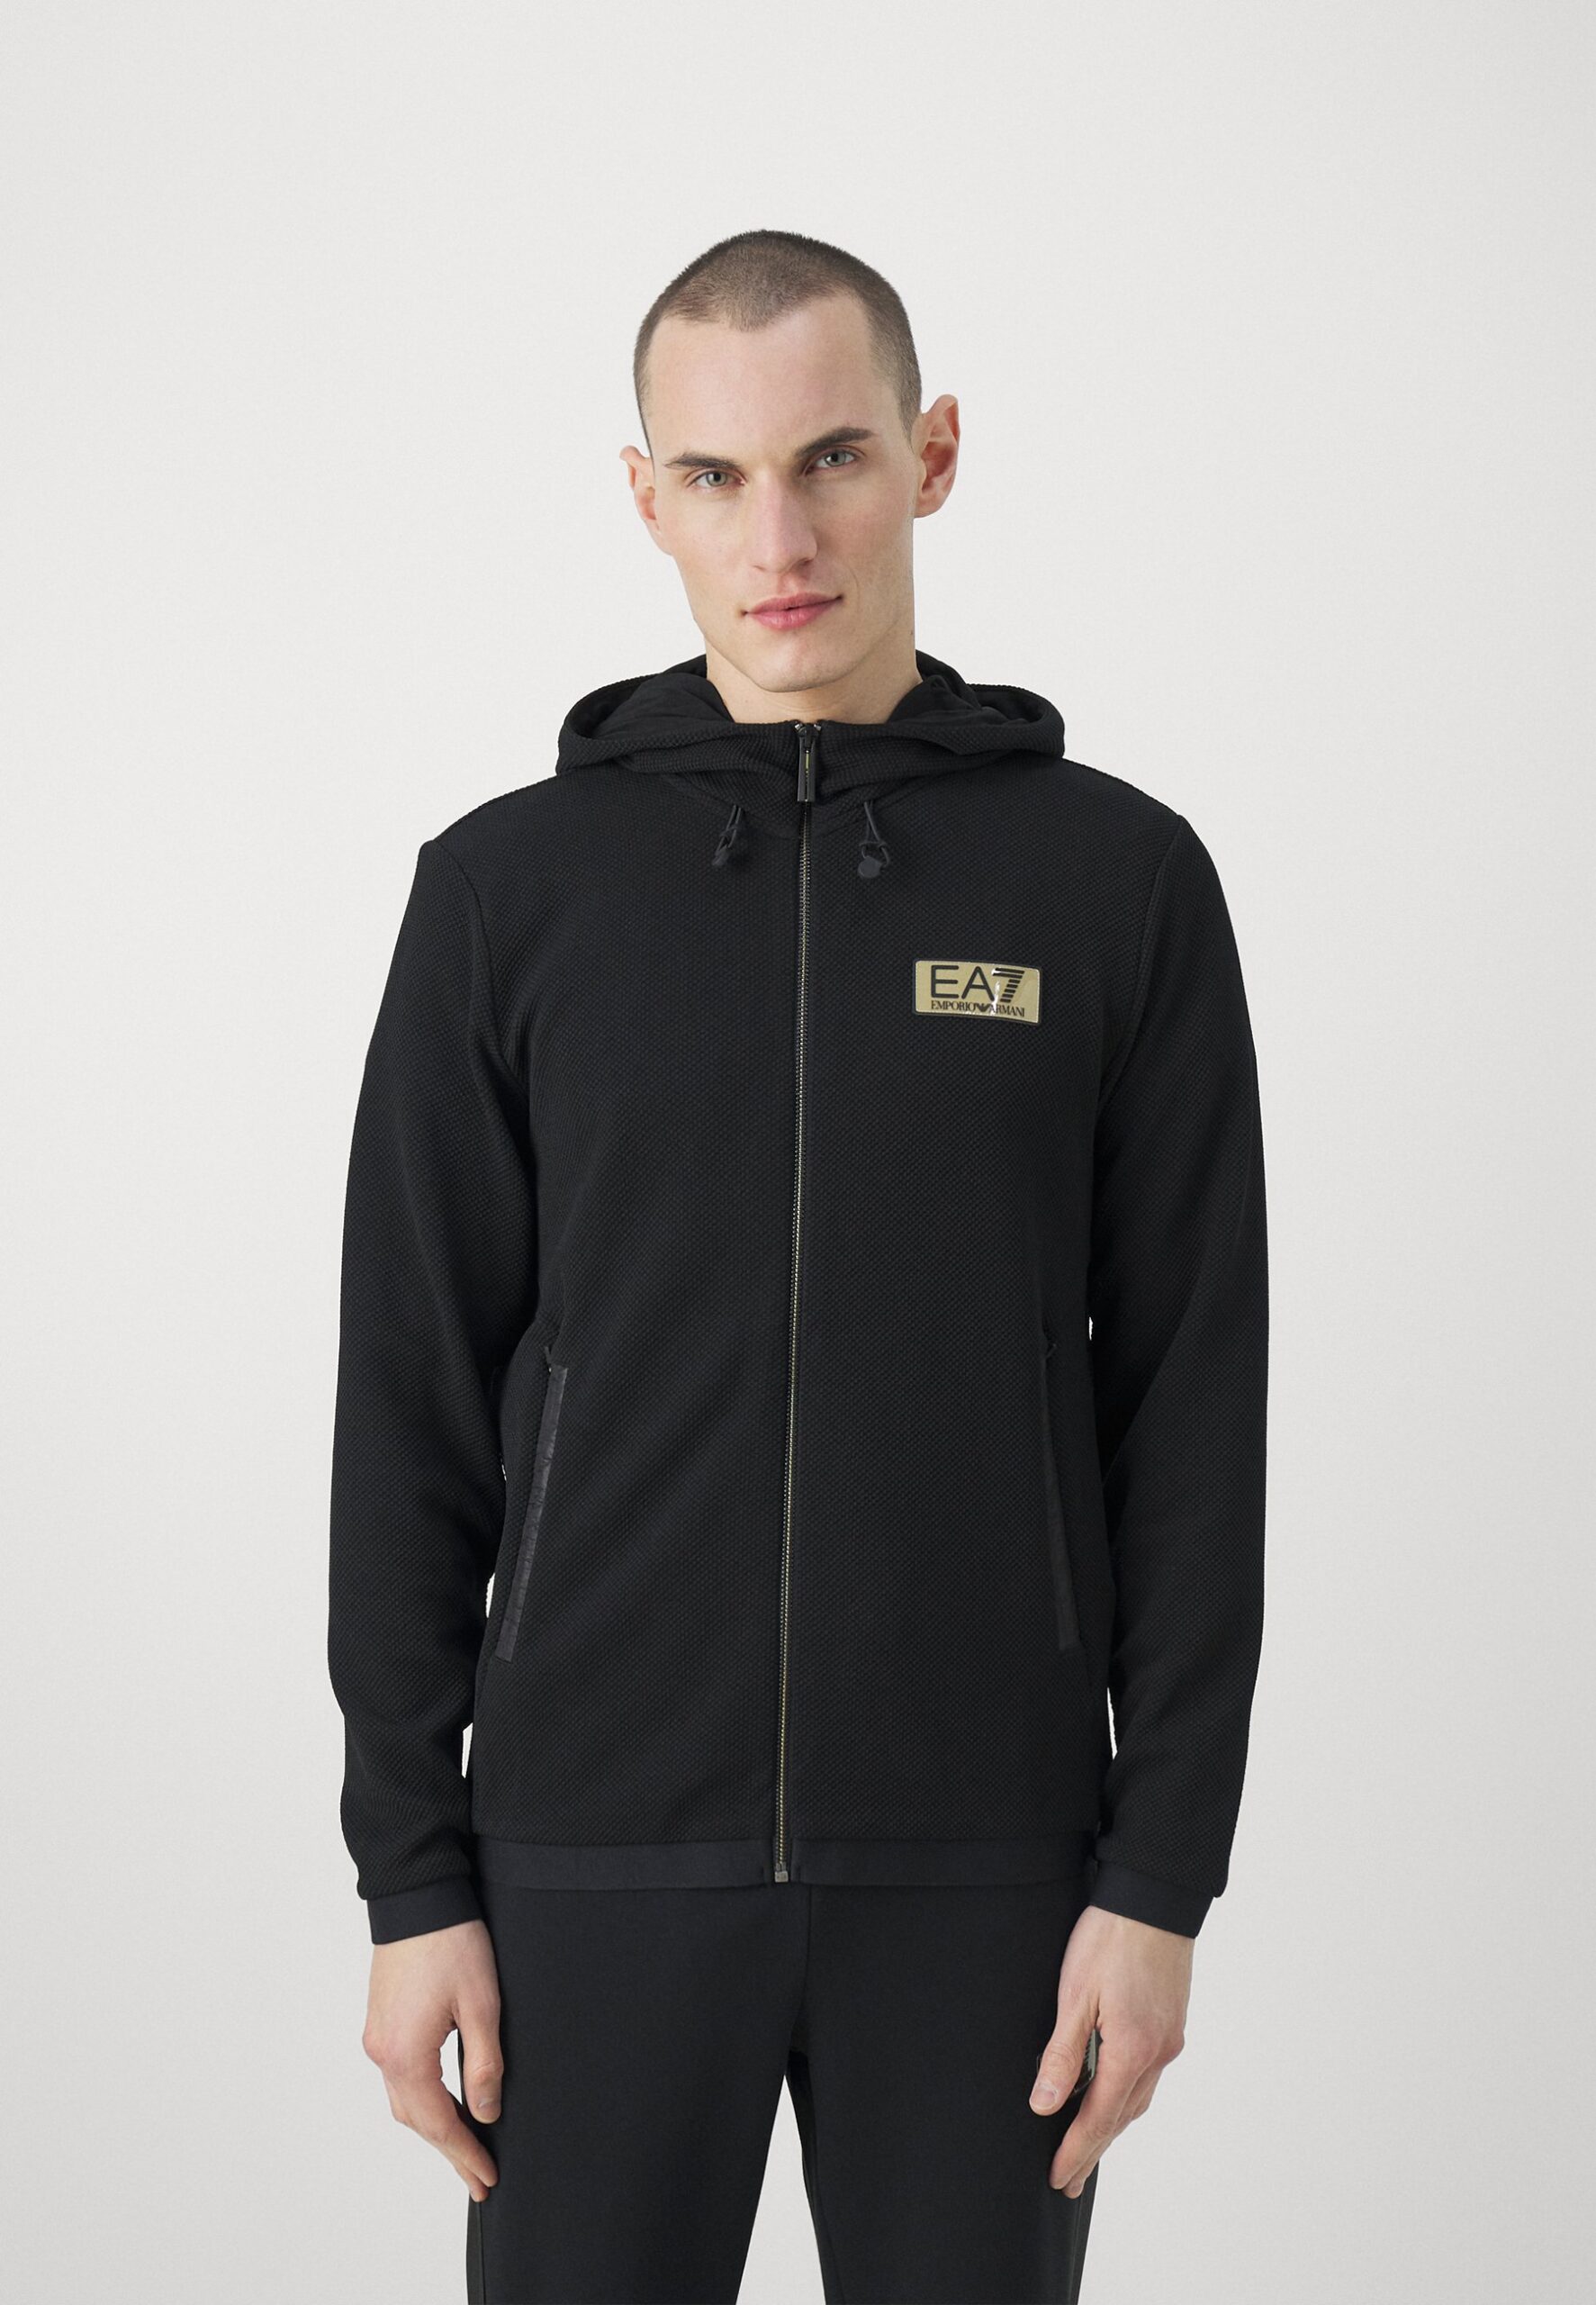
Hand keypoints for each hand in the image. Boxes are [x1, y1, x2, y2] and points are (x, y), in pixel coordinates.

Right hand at [362, 1917, 504, 2202]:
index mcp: (405, 2054)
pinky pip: (400, 2076)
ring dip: (435, 2126)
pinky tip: (444, 2102)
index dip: (465, 2154)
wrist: (418, 1895)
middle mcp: (382, 2052)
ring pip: (405, 2100)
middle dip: (449, 2150)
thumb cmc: (451, 1942)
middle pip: (416, 2119)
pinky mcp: (382, 2021)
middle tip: (479, 2177)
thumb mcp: (481, 2004)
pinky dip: (423, 2098)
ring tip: (466, 2147)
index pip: (438, 2123)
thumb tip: (486, 2113)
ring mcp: (378, 2036)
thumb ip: (484, 2065)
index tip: (487, 2178)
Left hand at [1028, 1903, 1190, 2195]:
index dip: (1075, 2151)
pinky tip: (1113, 2096)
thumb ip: (1062, 2053)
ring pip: (1138, 2097)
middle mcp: (1158, 2052)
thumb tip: (1043, 2104)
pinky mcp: (1171, 2022)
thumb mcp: (1075, 1994)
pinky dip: (1126, 2096)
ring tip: (1087, 2147)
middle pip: (1122, 2116)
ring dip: (1111, 2125)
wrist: (1153, 1897)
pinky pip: (1148, 2075)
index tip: (1057, 2178)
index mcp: (1133, 2050)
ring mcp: (1169, 2038)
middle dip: (1093, 2149)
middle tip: (1069, 2181)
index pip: (1098, 2118)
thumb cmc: (1110, 1937)